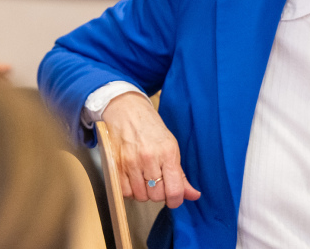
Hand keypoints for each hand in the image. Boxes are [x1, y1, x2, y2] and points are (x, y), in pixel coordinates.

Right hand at [101, 93, 200, 208]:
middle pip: (157, 196)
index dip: (176, 200)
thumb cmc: (150, 127)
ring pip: (140, 196)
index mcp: (167, 152)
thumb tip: (194, 195)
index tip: (173, 198)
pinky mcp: (115, 163)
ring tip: (143, 179)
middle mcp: (149, 157)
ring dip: (143, 192)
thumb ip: (181, 174)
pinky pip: (125, 191)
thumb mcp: (171, 146)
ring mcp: (130, 161)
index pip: (174, 190)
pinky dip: (129, 190)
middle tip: (157, 182)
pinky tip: (132, 179)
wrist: (126, 109)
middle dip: (159, 194)